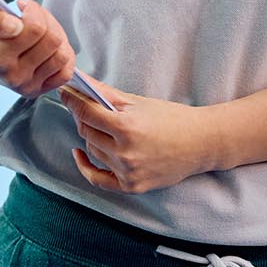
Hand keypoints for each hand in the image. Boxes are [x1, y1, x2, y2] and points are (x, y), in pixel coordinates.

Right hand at [0, 0, 75, 98]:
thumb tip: (14, 25)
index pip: (35, 29)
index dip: (33, 10)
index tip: (21, 6)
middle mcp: (14, 76)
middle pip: (52, 40)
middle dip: (45, 20)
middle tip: (30, 16)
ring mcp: (27, 86)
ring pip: (63, 54)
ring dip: (55, 35)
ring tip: (37, 30)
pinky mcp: (37, 90)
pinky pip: (65, 72)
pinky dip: (62, 55)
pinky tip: (45, 46)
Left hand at [61, 78, 222, 193]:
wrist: (201, 143)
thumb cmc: (171, 118)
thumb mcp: (137, 102)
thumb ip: (105, 94)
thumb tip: (78, 81)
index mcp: (127, 128)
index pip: (86, 112)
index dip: (72, 100)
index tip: (65, 92)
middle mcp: (125, 153)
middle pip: (86, 131)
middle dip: (82, 117)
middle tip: (84, 106)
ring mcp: (128, 172)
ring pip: (93, 150)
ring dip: (91, 137)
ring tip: (102, 126)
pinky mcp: (131, 186)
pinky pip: (98, 179)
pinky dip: (86, 166)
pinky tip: (79, 153)